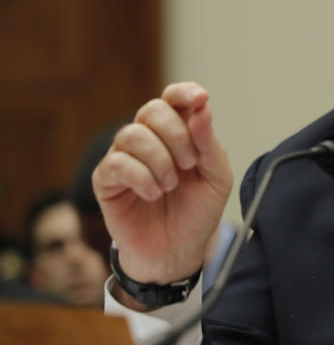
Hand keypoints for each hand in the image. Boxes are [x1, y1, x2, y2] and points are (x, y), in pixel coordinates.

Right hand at [92, 82, 232, 287]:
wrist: (177, 252)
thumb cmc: (197, 212)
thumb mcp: (217, 179)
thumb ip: (209, 145)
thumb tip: (202, 109)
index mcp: (178, 133)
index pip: (174, 99)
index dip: (184, 93)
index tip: (200, 99)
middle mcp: (149, 139)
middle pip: (152, 110)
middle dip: (176, 134)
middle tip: (189, 164)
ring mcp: (125, 157)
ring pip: (132, 134)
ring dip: (159, 160)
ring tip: (171, 186)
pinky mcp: (106, 180)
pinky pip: (116, 163)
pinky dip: (141, 177)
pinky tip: (154, 194)